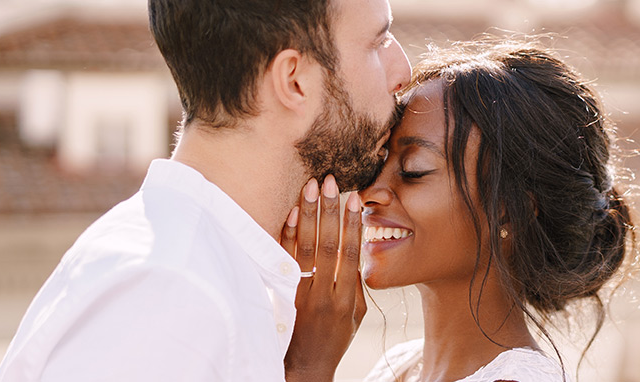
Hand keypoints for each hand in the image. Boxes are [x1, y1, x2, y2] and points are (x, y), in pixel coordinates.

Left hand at [280, 175, 366, 381]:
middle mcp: (324, 295)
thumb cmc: (334, 341)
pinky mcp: (283, 295)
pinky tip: (293, 213)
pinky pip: (284, 260)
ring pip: (305, 249)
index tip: (356, 199)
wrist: (305, 368)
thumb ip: (357, 286)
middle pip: (328, 246)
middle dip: (330, 211)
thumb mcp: (356, 317)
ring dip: (309, 215)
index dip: (354, 225)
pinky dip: (288, 235)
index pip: (351, 254)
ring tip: (310, 186)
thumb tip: (357, 254)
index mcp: (346, 300)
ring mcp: (301, 295)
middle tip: (330, 181)